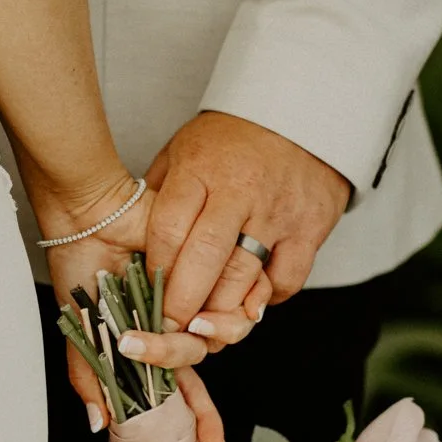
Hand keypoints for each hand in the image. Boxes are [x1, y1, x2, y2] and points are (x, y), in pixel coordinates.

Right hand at [33, 171, 226, 441]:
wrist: (89, 221)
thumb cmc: (79, 269)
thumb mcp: (81, 333)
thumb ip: (90, 378)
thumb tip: (100, 423)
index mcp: (145, 343)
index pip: (176, 389)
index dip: (197, 418)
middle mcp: (171, 325)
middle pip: (199, 372)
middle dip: (206, 407)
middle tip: (206, 432)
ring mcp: (191, 301)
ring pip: (213, 341)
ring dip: (189, 346)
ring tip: (161, 331)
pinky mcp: (207, 272)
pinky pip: (229, 300)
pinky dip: (218, 311)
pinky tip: (197, 309)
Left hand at [145, 112, 350, 338]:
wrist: (300, 115)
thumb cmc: (234, 138)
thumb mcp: (184, 149)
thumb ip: (160, 192)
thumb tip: (132, 238)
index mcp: (201, 170)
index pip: (169, 229)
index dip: (155, 269)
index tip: (147, 291)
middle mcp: (240, 193)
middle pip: (205, 260)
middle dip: (181, 302)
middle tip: (167, 325)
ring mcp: (278, 213)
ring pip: (244, 277)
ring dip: (218, 311)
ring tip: (200, 325)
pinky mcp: (309, 229)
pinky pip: (285, 281)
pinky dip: (265, 299)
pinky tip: (247, 301)